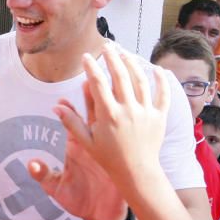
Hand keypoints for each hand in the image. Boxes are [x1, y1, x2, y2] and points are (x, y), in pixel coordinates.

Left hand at [28, 101, 127, 219]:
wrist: (101, 216)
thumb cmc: (78, 201)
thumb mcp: (58, 189)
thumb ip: (44, 176)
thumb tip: (31, 164)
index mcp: (77, 147)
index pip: (71, 124)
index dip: (67, 112)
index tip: (62, 101)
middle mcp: (93, 144)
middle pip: (92, 116)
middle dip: (92, 99)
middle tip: (90, 82)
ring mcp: (110, 148)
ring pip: (111, 122)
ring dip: (112, 106)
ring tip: (113, 90)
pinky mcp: (123, 157)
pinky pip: (126, 138)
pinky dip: (130, 125)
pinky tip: (135, 109)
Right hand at [53, 45, 169, 197]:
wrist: (137, 172)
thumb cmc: (109, 158)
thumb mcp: (87, 141)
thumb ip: (72, 122)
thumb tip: (56, 106)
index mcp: (108, 115)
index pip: (98, 83)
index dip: (91, 67)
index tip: (86, 57)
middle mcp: (128, 110)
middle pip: (120, 76)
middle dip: (113, 58)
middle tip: (108, 47)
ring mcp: (145, 112)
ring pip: (141, 80)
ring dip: (133, 64)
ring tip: (125, 53)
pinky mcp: (159, 117)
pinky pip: (163, 95)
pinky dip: (162, 81)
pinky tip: (157, 69)